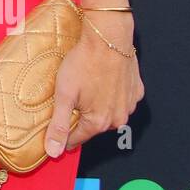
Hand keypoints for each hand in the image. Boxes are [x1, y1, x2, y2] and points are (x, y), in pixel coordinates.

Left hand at [45, 13, 143, 155]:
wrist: (108, 37)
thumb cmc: (83, 63)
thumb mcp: (64, 95)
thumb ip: (59, 125)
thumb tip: (53, 152)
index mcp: (99, 122)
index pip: (77, 139)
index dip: (63, 135)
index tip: (54, 132)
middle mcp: (118, 118)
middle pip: (93, 126)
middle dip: (81, 117)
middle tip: (69, 101)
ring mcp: (129, 104)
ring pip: (108, 113)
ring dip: (97, 106)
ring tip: (85, 89)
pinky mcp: (137, 90)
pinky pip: (121, 99)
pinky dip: (111, 95)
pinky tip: (101, 82)